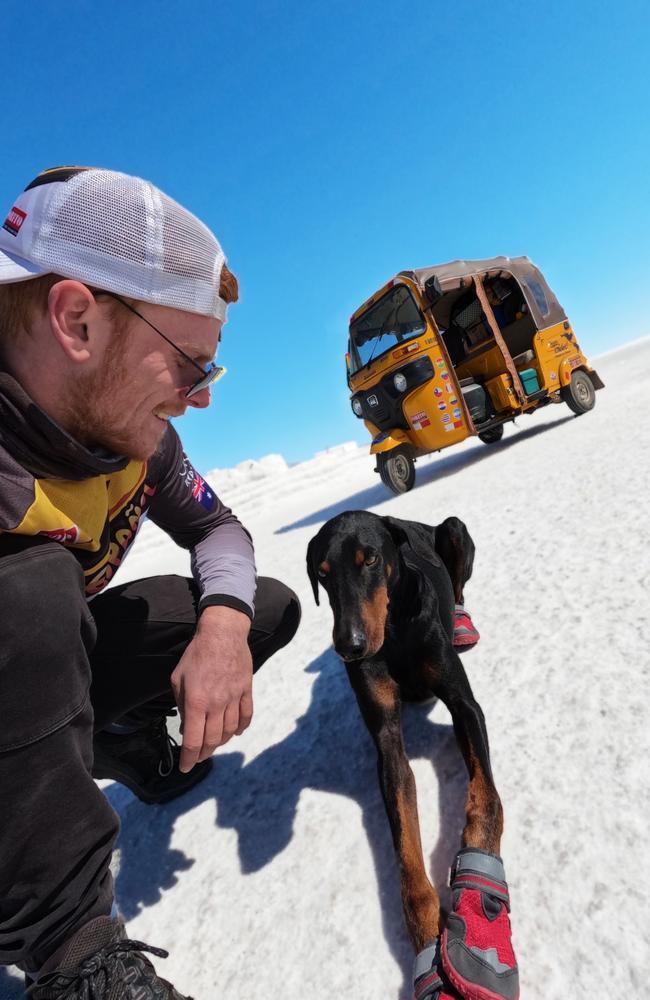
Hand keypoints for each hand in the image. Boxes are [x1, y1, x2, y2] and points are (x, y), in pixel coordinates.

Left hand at [171, 605, 252, 772]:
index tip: (185, 767)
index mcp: (197, 702)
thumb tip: (186, 726)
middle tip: (197, 757)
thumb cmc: (196, 655)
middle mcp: (217, 704)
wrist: (222, 633)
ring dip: (220, 742)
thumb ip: (181, 705)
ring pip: (230, 731)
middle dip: (203, 753)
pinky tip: (235, 732)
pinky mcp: (246, 691)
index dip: (189, 758)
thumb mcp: (178, 679)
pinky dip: (241, 728)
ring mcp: (234, 698)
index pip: (193, 740)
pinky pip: (246, 716)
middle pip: (212, 740)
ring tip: (213, 744)